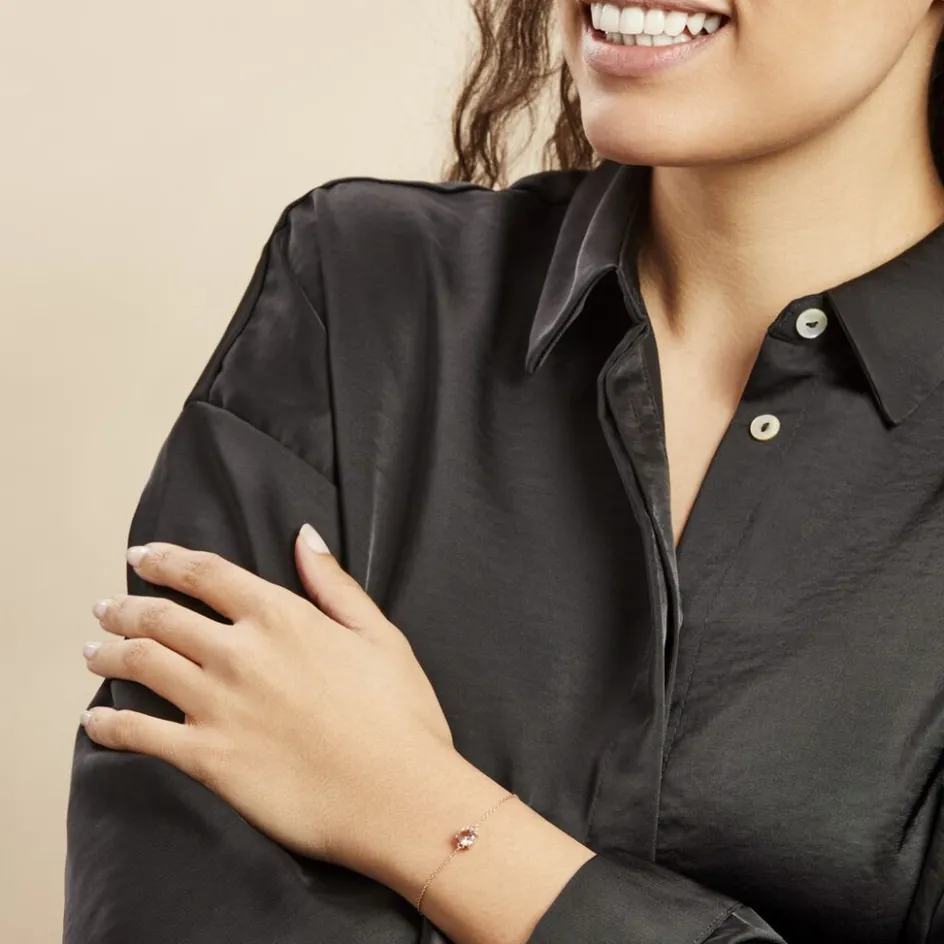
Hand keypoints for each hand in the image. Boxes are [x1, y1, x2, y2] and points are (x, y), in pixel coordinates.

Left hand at [80, 523, 455, 873]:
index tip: (141, 555)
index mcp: (280, 617)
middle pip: (161, 618)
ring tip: (92, 651)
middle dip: (125, 608)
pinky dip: (108, 723)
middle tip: (105, 608)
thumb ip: (333, 583)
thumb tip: (304, 535)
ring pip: (141, 665)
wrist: (398, 795)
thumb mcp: (378, 634)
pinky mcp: (208, 759)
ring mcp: (218, 706)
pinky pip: (140, 734)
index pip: (205, 574)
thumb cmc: (400, 714)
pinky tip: (93, 720)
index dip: (166, 560)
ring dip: (108, 653)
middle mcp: (239, 654)